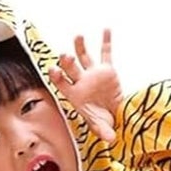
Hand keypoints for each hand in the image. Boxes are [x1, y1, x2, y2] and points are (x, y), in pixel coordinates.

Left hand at [48, 30, 122, 144]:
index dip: (57, 77)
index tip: (54, 70)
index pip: (62, 83)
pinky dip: (106, 41)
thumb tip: (110, 139)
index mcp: (75, 94)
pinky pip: (105, 53)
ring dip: (80, 47)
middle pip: (71, 68)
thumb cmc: (104, 121)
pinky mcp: (106, 70)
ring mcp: (93, 74)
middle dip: (67, 62)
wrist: (117, 116)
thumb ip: (103, 132)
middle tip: (65, 56)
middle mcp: (81, 81)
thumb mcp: (102, 127)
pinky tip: (105, 30)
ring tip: (78, 37)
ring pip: (83, 57)